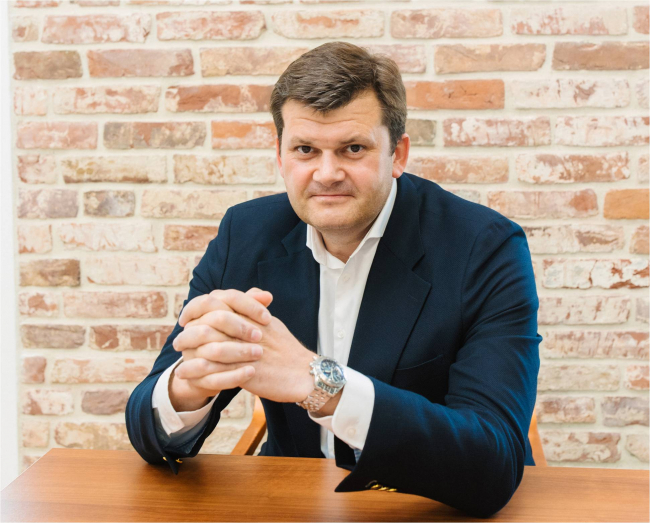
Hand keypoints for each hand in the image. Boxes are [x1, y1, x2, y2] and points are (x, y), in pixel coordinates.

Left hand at [177, 289, 316, 404]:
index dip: (197, 307)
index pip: (217, 301)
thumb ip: (252, 309)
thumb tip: (237, 299)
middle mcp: (246, 328)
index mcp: (251, 314)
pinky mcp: (244, 370)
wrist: (303, 373)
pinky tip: (185, 373)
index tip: (187, 317)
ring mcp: (245, 349)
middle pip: (209, 320)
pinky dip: (196, 370)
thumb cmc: (287, 349)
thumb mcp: (271, 323)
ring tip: (179, 355)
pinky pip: (214, 369)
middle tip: (179, 338)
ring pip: (208, 343)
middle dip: (190, 329)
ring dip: (189, 348)